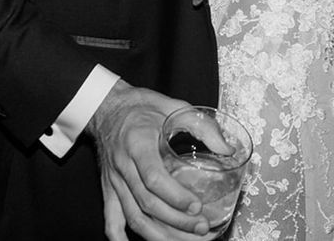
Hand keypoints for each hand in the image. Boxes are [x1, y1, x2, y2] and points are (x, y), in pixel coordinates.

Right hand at [88, 81, 230, 240]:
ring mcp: (114, 180)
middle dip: (176, 222)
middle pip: (147, 203)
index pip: (154, 178)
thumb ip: (201, 126)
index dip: (175, 197)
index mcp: (137, 142)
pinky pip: (111, 219)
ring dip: (159, 235)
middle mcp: (123, 165)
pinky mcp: (108, 189)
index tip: (197, 206)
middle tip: (202, 228)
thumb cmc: (141, 106)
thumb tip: (227, 148)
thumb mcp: (173, 106)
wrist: (107, 106)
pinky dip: (121, 238)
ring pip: (133, 217)